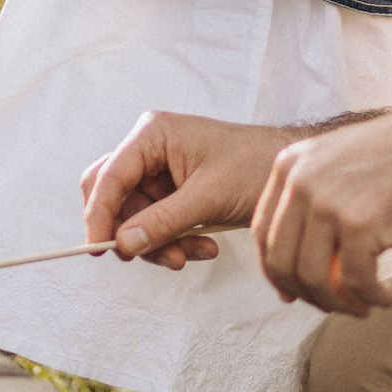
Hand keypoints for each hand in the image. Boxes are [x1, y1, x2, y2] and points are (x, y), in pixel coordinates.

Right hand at [79, 111, 292, 268]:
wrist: (292, 171)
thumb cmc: (256, 166)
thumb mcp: (209, 196)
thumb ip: (163, 220)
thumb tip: (122, 243)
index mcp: (153, 135)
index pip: (108, 176)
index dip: (99, 214)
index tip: (99, 249)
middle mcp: (150, 150)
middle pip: (113, 197)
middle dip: (132, 232)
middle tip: (155, 256)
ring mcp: (160, 172)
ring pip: (134, 218)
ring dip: (160, 243)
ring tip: (196, 254)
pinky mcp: (173, 193)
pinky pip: (156, 225)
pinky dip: (175, 242)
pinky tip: (205, 247)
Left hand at [252, 109, 391, 316]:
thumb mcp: (336, 162)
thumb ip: (311, 200)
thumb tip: (296, 268)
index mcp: (289, 165)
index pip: (262, 231)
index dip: (274, 271)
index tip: (292, 293)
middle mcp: (300, 182)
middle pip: (282, 261)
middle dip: (306, 295)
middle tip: (334, 306)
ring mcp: (327, 202)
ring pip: (313, 279)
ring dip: (338, 304)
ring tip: (362, 307)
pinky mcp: (359, 224)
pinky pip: (354, 281)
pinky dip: (370, 298)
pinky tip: (387, 297)